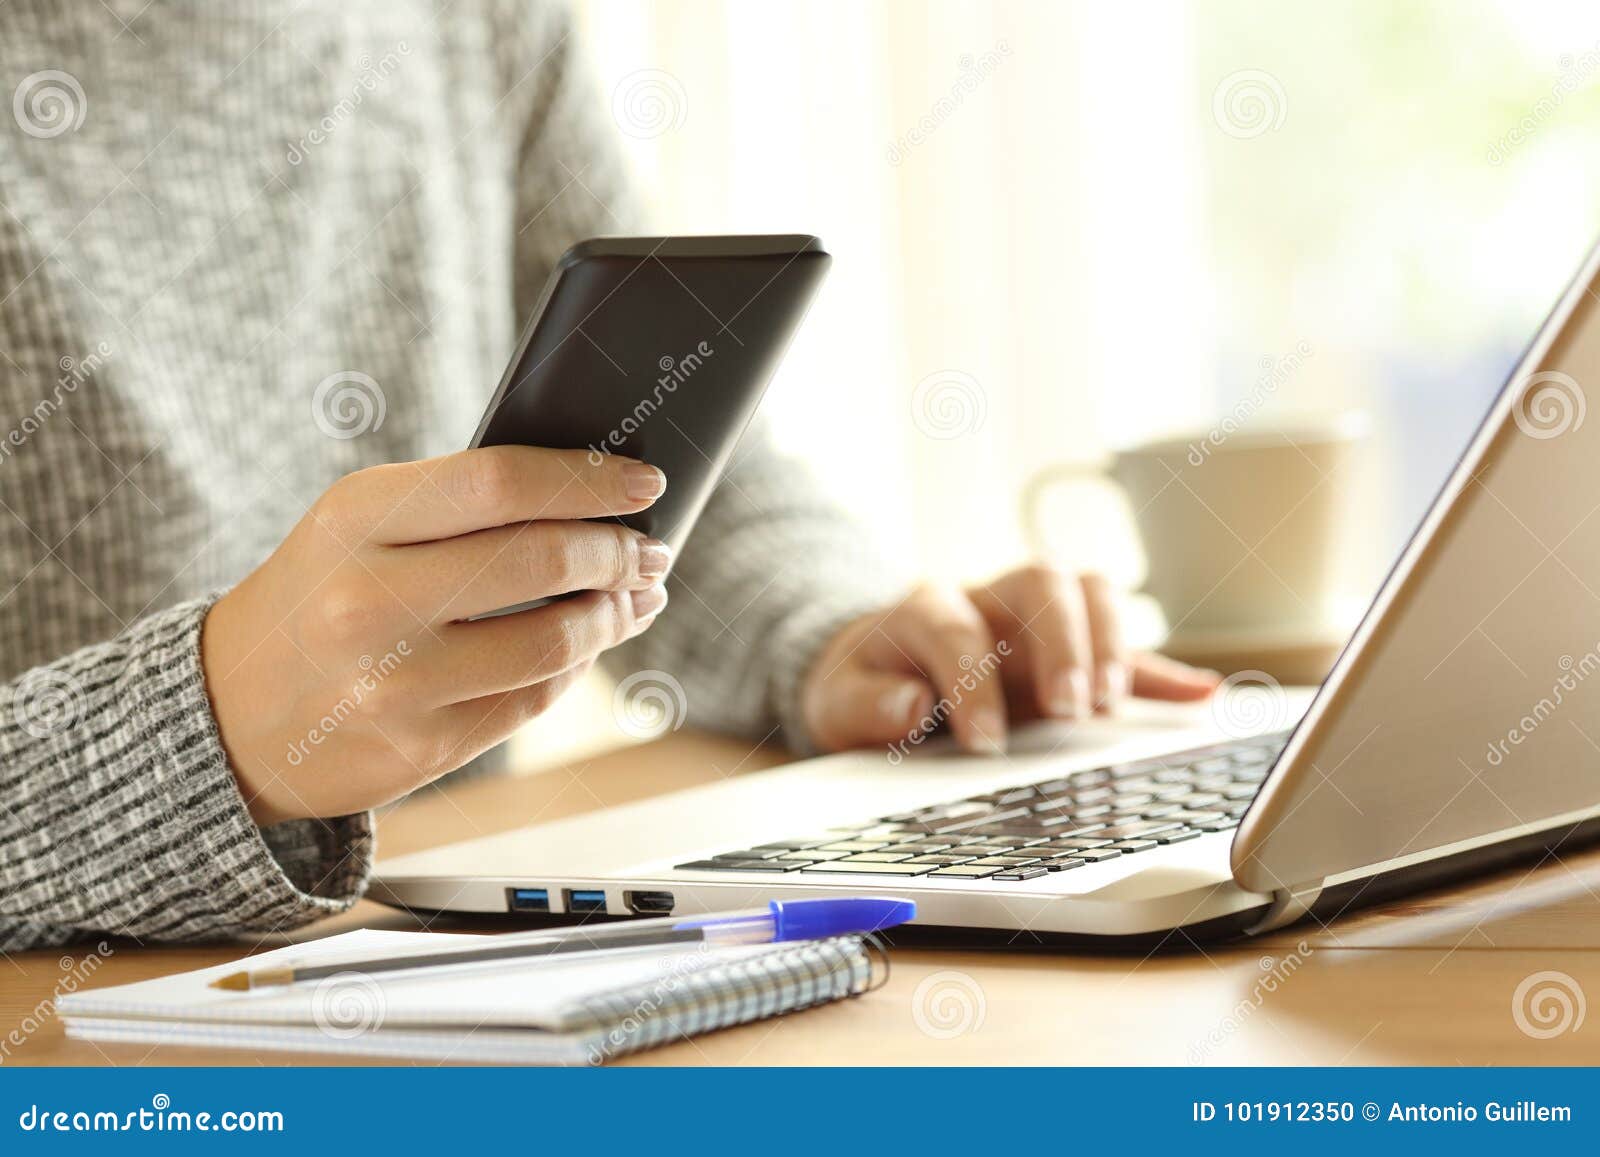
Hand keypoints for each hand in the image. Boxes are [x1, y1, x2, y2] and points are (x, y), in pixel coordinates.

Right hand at [202, 446, 670, 824]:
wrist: (229, 713)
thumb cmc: (320, 594)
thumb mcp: (359, 527)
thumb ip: (461, 506)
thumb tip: (596, 499)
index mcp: (355, 521)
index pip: (500, 482)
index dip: (588, 479)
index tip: (644, 482)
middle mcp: (368, 602)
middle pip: (541, 559)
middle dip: (617, 552)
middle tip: (648, 550)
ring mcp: (393, 684)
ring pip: (554, 642)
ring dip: (614, 616)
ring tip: (635, 598)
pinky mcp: (418, 748)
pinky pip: (531, 699)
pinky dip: (575, 667)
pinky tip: (587, 645)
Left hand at [801, 564, 1219, 754]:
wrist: (875, 671)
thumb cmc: (864, 686)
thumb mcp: (837, 702)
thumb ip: (865, 705)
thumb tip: (910, 706)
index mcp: (927, 606)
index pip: (958, 626)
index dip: (973, 681)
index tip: (985, 742)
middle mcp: (990, 598)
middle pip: (1042, 580)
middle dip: (1061, 642)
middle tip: (1066, 710)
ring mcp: (1036, 621)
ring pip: (1090, 591)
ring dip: (1108, 644)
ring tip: (1105, 709)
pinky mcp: (1070, 653)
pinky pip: (1126, 649)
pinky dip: (1163, 672)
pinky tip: (1198, 696)